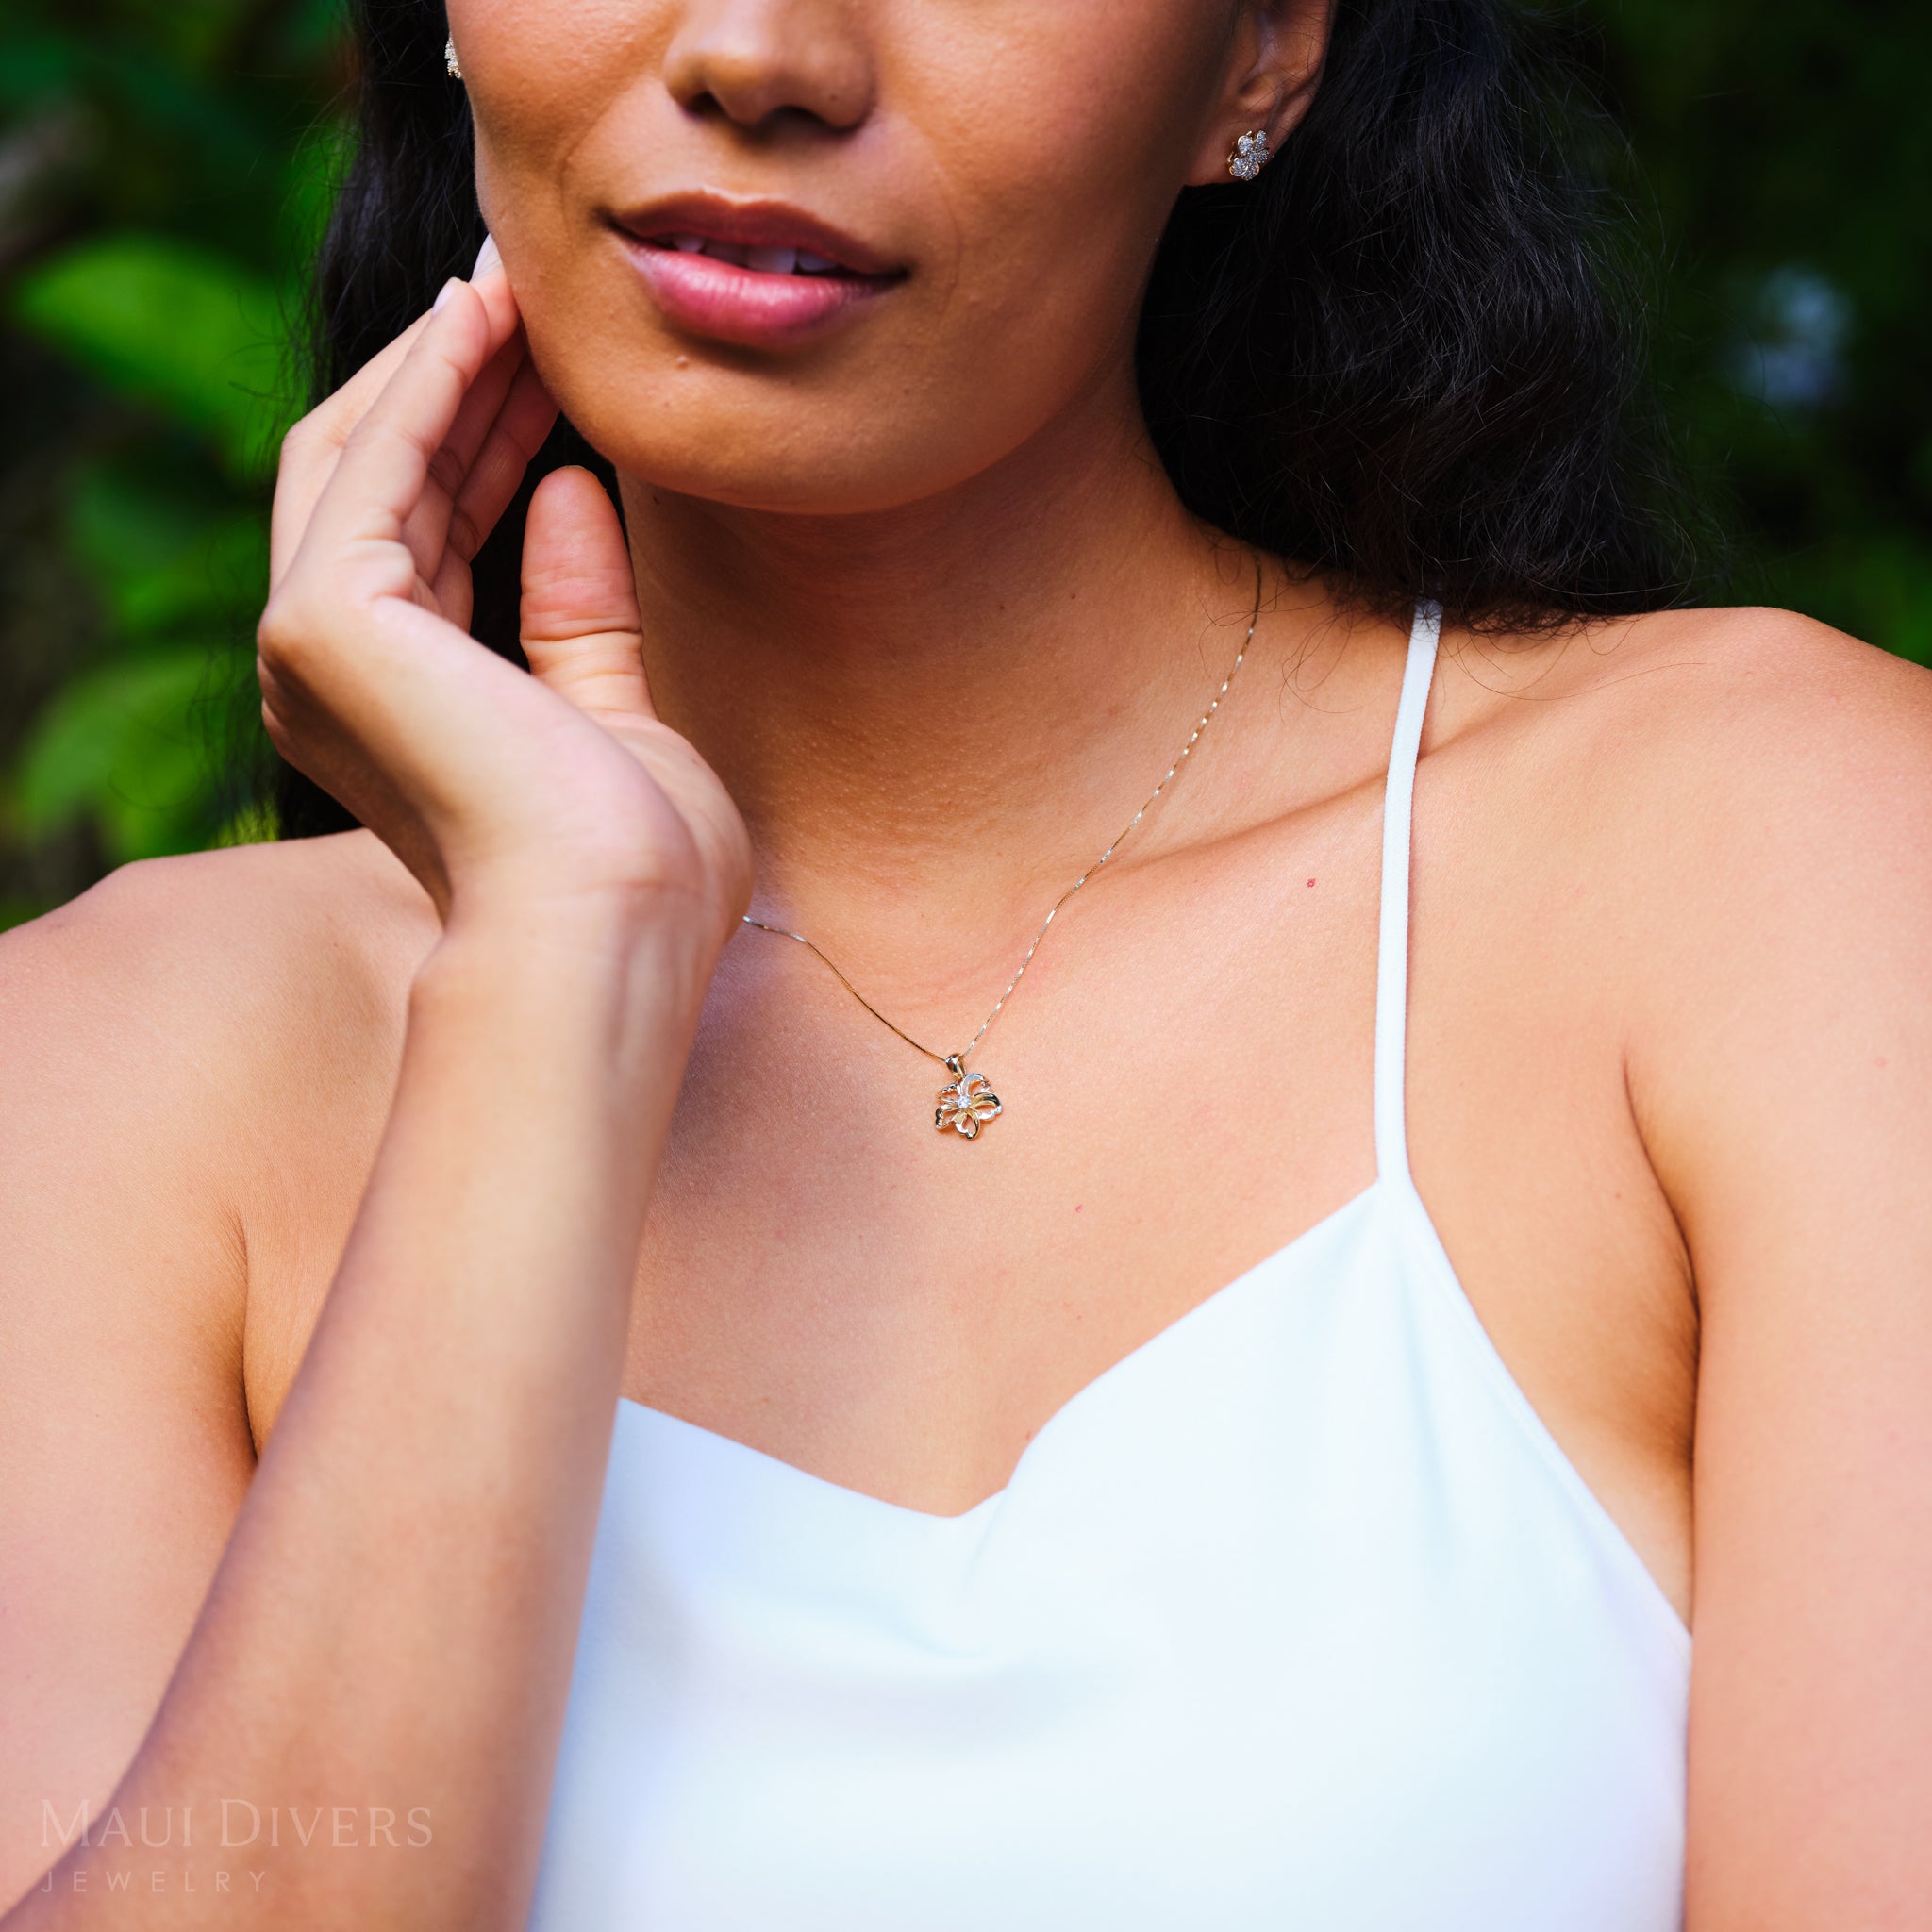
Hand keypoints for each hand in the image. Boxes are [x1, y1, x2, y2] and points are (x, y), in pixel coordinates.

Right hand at [257, 241, 751, 953]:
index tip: (551, 363)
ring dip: (444, 364)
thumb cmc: (640, 868)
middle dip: (459, 384)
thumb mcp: (618, 717)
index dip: (487, 438)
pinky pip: (375, 464)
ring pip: (364, 458)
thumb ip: (581, 614)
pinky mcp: (324, 622)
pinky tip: (488, 319)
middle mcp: (327, 679)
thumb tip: (574, 489)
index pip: (428, 537)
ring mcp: (309, 651)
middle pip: (382, 482)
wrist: (616, 932)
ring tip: (518, 280)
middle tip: (531, 291)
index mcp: (395, 711)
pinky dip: (431, 385)